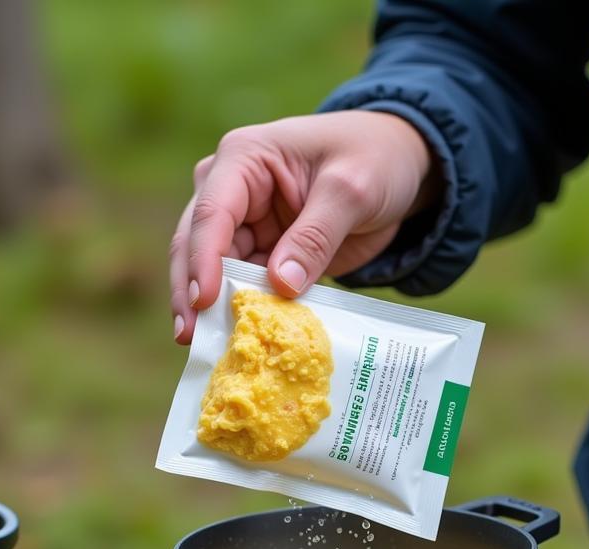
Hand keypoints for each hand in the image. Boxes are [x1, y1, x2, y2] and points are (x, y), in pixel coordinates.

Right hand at [169, 110, 438, 343]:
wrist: (398, 167)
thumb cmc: (373, 160)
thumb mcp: (351, 191)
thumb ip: (315, 237)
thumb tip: (281, 286)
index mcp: (244, 159)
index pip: (213, 214)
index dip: (204, 260)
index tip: (204, 301)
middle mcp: (231, 190)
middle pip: (197, 245)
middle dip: (191, 291)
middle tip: (190, 337)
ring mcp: (244, 226)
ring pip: (214, 272)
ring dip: (212, 309)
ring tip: (207, 349)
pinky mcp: (262, 255)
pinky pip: (246, 289)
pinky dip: (244, 313)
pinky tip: (242, 342)